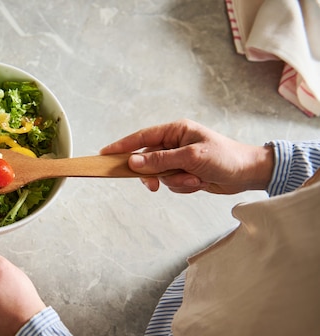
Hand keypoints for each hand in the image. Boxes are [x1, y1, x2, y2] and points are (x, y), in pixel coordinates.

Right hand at [100, 119, 274, 193]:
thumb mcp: (191, 157)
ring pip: (159, 175)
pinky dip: (183, 186)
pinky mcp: (184, 173)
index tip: (105, 154)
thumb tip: (134, 163)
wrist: (248, 174)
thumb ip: (160, 160)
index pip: (142, 137)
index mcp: (176, 131)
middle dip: (155, 174)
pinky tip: (199, 183)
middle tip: (156, 185)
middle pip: (147, 160)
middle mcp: (175, 143)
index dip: (122, 146)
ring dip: (175, 182)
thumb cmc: (225, 157)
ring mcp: (179, 160)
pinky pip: (171, 184)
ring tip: (194, 179)